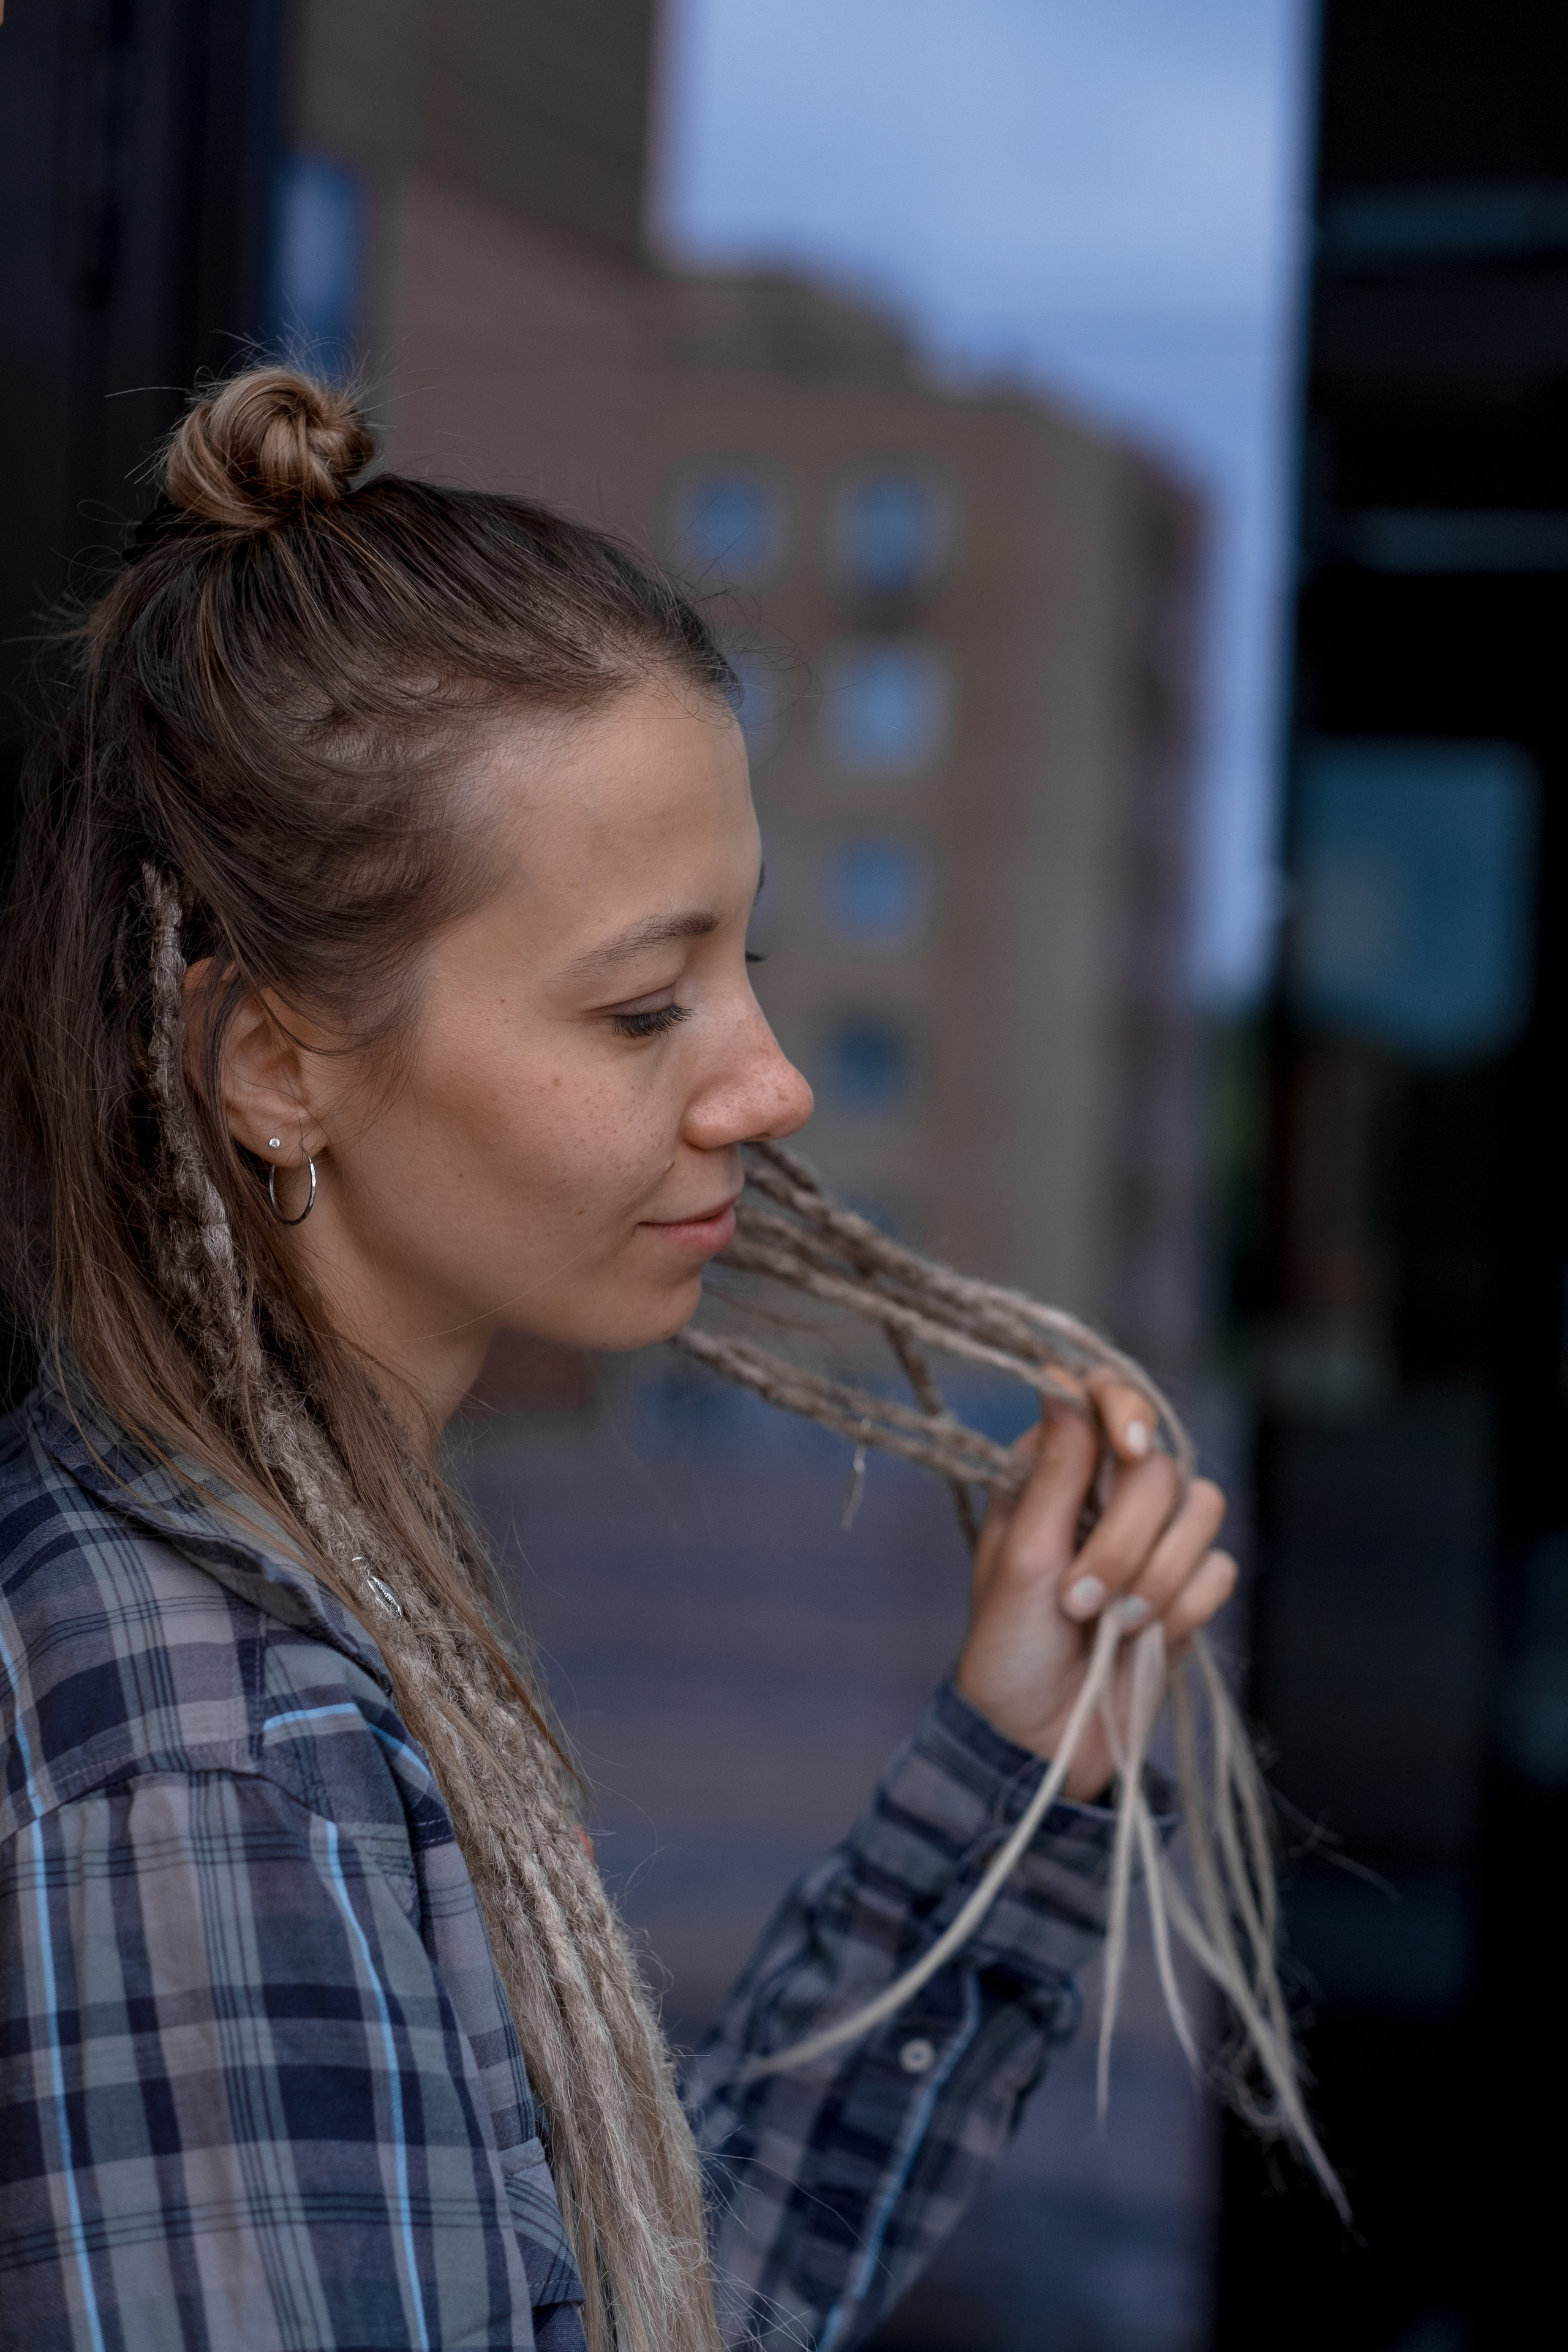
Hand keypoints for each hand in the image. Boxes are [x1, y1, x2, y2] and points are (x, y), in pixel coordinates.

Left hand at [953, 1372, 1234, 1799]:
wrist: (1041, 1739)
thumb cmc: (1009, 1648)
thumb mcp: (1021, 1559)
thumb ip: (1053, 1473)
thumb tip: (1061, 1380)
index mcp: (1052, 1472)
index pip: (1104, 1398)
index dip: (1127, 1408)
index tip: (1130, 1447)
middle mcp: (1104, 1494)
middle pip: (1160, 1468)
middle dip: (1126, 1542)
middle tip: (1078, 1599)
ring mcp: (1151, 1540)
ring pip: (1203, 1511)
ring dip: (1156, 1578)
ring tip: (1109, 1625)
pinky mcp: (1186, 1588)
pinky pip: (1220, 1569)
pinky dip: (1183, 1608)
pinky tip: (1144, 1639)